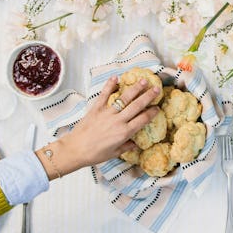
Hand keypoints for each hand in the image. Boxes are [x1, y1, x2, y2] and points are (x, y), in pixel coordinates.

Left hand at [38, 75, 159, 177]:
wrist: (75, 149)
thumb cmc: (95, 154)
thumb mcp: (114, 154)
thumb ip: (127, 147)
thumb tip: (137, 144)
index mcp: (124, 133)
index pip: (143, 119)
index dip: (152, 112)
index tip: (157, 107)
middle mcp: (118, 121)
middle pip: (137, 105)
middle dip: (148, 96)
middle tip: (157, 88)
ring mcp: (107, 113)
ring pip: (124, 98)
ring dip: (135, 88)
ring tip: (143, 81)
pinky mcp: (96, 108)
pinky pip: (104, 95)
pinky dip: (110, 85)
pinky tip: (116, 78)